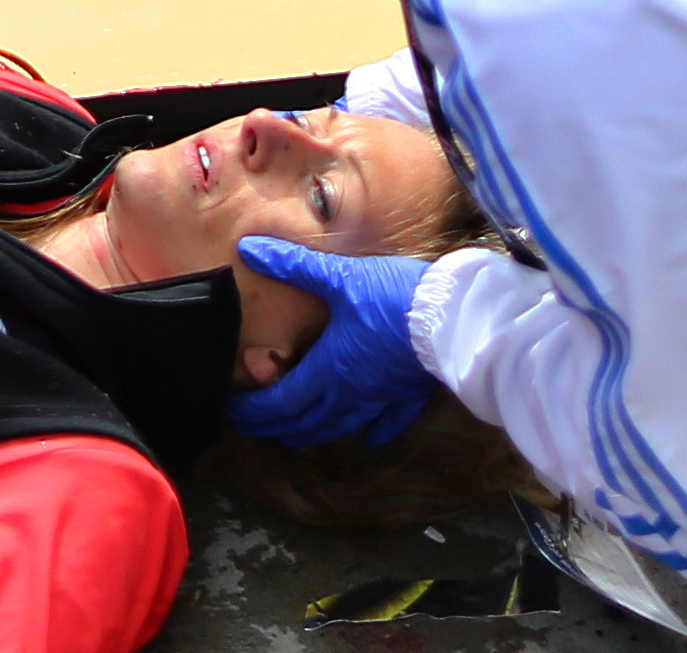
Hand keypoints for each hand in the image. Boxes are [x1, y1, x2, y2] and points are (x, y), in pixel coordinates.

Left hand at [223, 237, 441, 447]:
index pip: (282, 400)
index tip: (233, 416)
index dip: (256, 411)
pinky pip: (390, 421)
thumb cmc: (392, 297)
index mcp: (329, 368)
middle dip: (276, 426)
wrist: (452, 318)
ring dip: (315, 433)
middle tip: (254, 429)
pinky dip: (376, 432)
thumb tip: (249, 248)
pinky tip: (372, 439)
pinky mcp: (409, 394)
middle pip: (307, 420)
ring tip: (297, 437)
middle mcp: (351, 392)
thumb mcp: (339, 276)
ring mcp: (382, 397)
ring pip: (342, 426)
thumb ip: (293, 265)